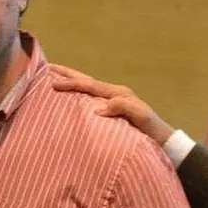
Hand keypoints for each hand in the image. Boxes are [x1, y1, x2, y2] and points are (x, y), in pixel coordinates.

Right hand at [50, 64, 175, 145]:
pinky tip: (67, 99)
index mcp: (118, 93)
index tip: (53, 83)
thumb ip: (122, 108)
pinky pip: (89, 100)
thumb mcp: (140, 116)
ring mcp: (111, 101)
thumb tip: (97, 108)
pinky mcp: (110, 111)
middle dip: (66, 74)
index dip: (71, 83)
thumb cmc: (151, 129)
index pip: (90, 85)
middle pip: (85, 80)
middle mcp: (113, 94)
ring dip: (70, 81)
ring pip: (86, 88)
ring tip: (52, 78)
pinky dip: (76, 95)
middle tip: (46, 67)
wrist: (161, 139)